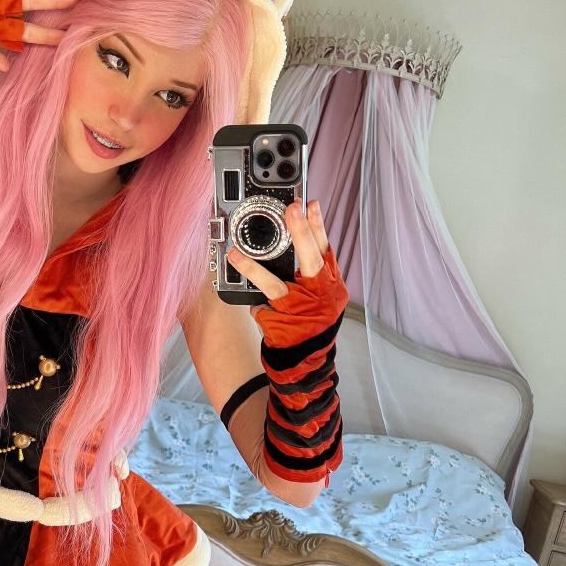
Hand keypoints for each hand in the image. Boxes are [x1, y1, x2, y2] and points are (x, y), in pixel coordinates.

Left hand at [228, 199, 349, 349]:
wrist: (307, 362)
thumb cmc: (311, 323)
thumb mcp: (321, 296)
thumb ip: (310, 272)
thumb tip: (292, 238)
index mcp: (331, 284)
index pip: (325, 249)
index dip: (318, 225)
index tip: (310, 203)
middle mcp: (321, 295)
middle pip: (312, 259)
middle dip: (302, 232)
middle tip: (293, 209)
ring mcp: (301, 310)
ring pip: (276, 285)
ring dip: (254, 269)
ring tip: (236, 254)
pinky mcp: (282, 324)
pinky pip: (261, 307)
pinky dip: (249, 300)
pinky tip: (234, 287)